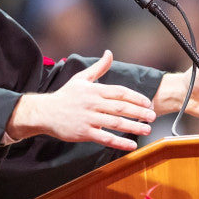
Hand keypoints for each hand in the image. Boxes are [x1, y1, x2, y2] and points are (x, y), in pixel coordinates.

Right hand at [6, 51, 156, 150]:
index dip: (136, 97)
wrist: (45, 112)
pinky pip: (105, 138)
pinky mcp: (84, 133)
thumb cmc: (65, 96)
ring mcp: (88, 119)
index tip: (148, 103)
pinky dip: (119, 142)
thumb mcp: (81, 78)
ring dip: (134, 126)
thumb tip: (109, 53)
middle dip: (139, 112)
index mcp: (94, 90)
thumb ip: (99, 68)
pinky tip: (131, 145)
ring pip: (115, 122)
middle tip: (153, 116)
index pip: (120, 92)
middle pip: (121, 107)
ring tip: (147, 129)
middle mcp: (93, 103)